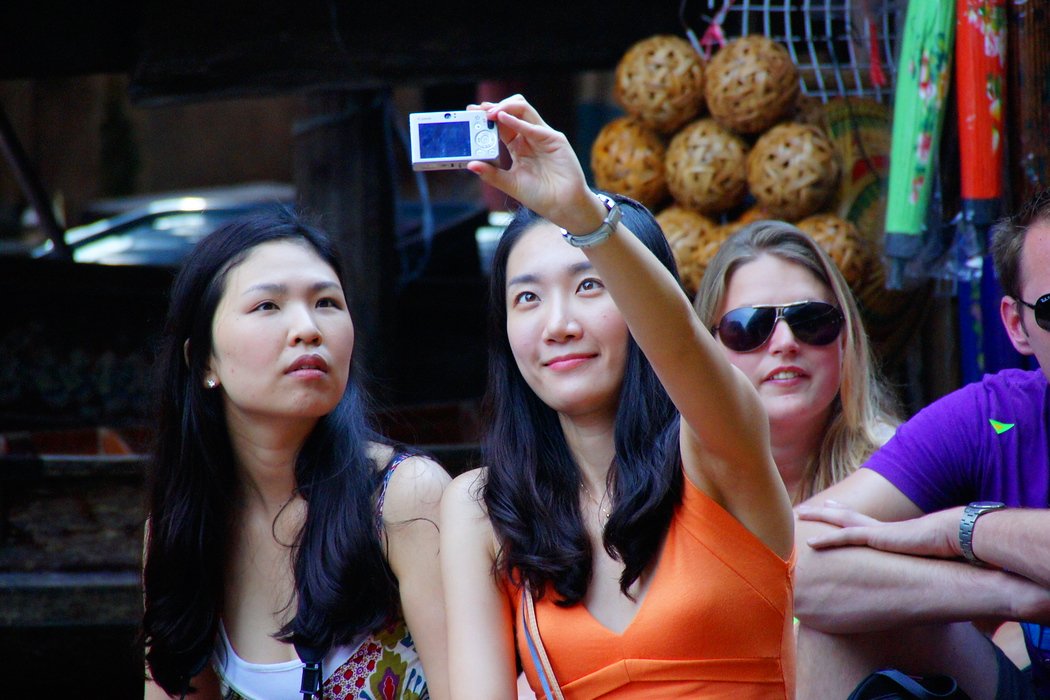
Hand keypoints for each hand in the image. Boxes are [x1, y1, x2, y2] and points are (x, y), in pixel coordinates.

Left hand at [466, 95, 605, 233]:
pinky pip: (534, 127)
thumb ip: (491, 174)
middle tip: (476, 110)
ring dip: (504, 108)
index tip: (470, 112)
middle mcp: (530, 137)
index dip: (486, 116)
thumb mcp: (510, 184)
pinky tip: (502, 119)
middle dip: (493, 107)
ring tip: (488, 113)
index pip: (501, 124)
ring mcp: (543, 136)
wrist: (563, 207)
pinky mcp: (554, 140)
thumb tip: (471, 165)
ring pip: (524, 110)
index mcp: (519, 146)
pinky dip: (517, 121)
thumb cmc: (540, 196)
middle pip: (512, 111)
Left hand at [798, 500, 965, 559]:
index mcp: (892, 533)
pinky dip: (826, 541)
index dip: (845, 514)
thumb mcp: (930, 560)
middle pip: (845, 516)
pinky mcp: (878, 538)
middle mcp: (881, 528)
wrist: (960, 538)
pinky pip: (845, 538)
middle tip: (805, 507)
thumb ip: (922, 566)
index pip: (863, 522)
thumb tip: (927, 576)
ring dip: (817, 517)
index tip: (831, 507)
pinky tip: (809, 543)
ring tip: (797, 514)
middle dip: (824, 511)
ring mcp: (877, 532)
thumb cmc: (952, 552)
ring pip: (838, 521)